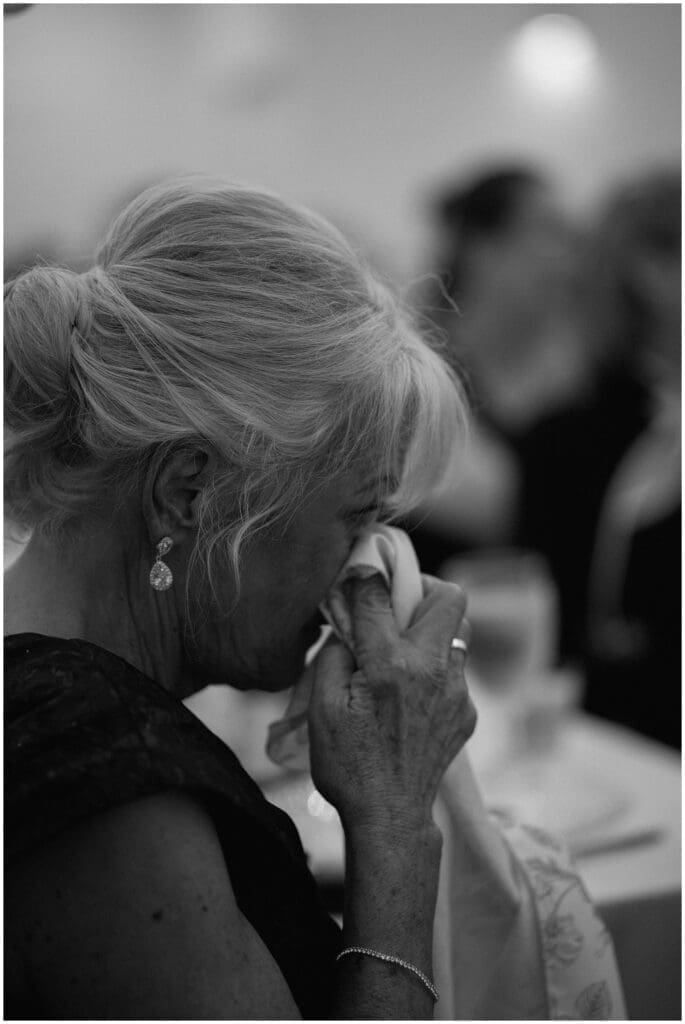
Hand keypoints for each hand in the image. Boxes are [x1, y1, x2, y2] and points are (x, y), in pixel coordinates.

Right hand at [308, 573, 474, 833]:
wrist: (389, 817)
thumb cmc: (347, 763)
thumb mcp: (322, 707)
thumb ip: (334, 654)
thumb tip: (346, 625)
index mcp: (392, 664)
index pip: (380, 595)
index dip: (365, 579)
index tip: (358, 576)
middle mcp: (433, 670)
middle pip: (450, 597)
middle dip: (422, 591)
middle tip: (397, 607)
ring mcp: (457, 692)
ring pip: (455, 635)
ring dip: (429, 634)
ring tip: (400, 657)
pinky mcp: (467, 712)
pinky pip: (454, 672)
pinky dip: (433, 672)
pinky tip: (409, 697)